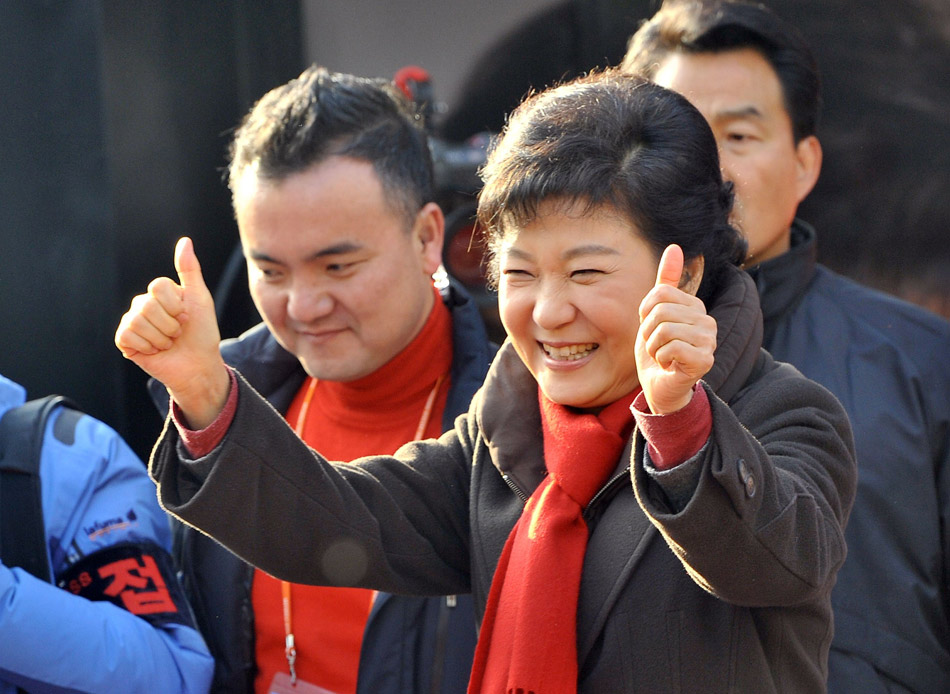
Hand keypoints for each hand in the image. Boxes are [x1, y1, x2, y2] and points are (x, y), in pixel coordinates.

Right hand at [115, 237, 229, 427]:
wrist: (198, 365)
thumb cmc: (202, 333)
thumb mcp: (201, 299)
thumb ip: (190, 270)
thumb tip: (185, 241)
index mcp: (161, 292)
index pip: (157, 286)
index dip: (175, 304)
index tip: (186, 315)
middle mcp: (144, 304)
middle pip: (147, 304)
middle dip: (169, 324)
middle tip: (178, 333)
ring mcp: (132, 322)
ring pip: (137, 321)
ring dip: (160, 338)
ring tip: (168, 343)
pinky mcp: (125, 341)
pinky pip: (127, 335)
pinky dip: (147, 346)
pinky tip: (155, 350)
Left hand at [635, 244, 716, 413]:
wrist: (660, 387)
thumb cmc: (658, 351)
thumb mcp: (655, 313)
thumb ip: (666, 282)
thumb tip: (675, 246)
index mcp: (695, 306)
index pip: (658, 294)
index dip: (645, 314)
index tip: (653, 330)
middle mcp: (707, 321)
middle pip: (660, 311)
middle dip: (648, 332)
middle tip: (658, 346)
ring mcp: (709, 341)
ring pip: (664, 330)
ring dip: (654, 347)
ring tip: (663, 356)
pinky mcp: (705, 360)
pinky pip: (670, 347)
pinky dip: (661, 359)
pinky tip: (670, 366)